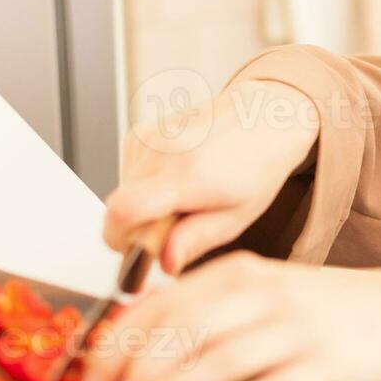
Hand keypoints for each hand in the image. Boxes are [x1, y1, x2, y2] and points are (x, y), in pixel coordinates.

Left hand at [79, 251, 380, 380]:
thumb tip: (137, 348)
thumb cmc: (321, 307)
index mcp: (241, 273)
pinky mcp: (326, 367)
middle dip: (137, 369)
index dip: (122, 342)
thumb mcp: (260, 289)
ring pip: (222, 360)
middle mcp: (266, 296)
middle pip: (187, 330)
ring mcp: (299, 330)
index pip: (165, 303)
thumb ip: (205, 309)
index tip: (93, 375)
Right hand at [103, 78, 319, 274]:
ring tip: (186, 195)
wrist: (261, 118)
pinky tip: (178, 177)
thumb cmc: (255, 165)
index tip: (138, 252)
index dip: (119, 241)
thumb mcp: (237, 216)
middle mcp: (160, 152)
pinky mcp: (139, 133)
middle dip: (142, 228)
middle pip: (119, 209)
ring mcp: (147, 138)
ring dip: (146, 206)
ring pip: (123, 193)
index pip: (123, 212)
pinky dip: (146, 185)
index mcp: (187, 176)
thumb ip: (196, 241)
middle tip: (180, 222)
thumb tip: (165, 262)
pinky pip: (128, 175)